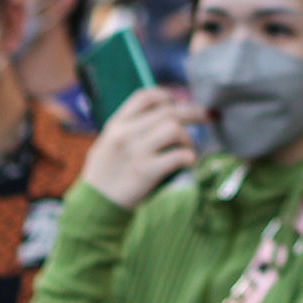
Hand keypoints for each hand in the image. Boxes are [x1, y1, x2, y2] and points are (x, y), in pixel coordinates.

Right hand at [77, 85, 203, 209]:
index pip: (144, 96)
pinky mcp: (145, 171)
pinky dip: (188, 158)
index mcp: (116, 124)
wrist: (94, 205)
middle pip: (168, 111)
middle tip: (209, 116)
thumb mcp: (107, 144)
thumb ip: (129, 130)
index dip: (165, 96)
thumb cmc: (104, 176)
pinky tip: (187, 164)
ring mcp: (135, 152)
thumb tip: (159, 118)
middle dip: (193, 112)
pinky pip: (178, 156)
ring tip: (187, 150)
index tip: (176, 104)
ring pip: (174, 129)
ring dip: (187, 139)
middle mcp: (125, 134)